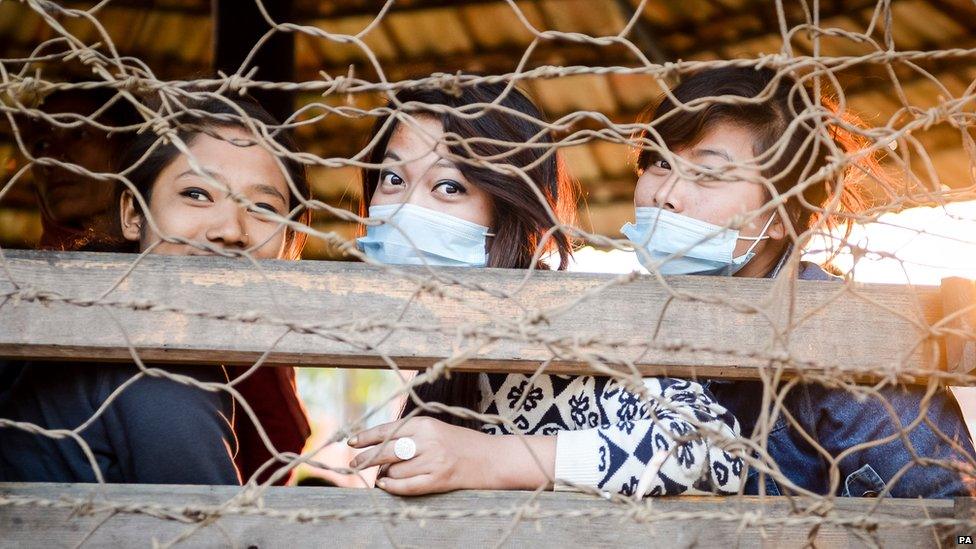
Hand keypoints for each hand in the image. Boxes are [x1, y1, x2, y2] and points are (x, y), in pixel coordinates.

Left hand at [348, 416, 495, 494]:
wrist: (491, 458)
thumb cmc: (461, 443)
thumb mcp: (435, 429)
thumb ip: (410, 434)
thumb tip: (377, 445)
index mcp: (425, 423)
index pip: (388, 429)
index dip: (366, 437)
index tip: (352, 442)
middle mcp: (427, 440)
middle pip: (386, 450)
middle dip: (366, 458)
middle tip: (353, 464)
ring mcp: (433, 461)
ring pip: (395, 470)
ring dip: (385, 474)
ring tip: (385, 474)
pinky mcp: (438, 480)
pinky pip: (406, 486)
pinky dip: (392, 487)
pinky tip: (385, 485)